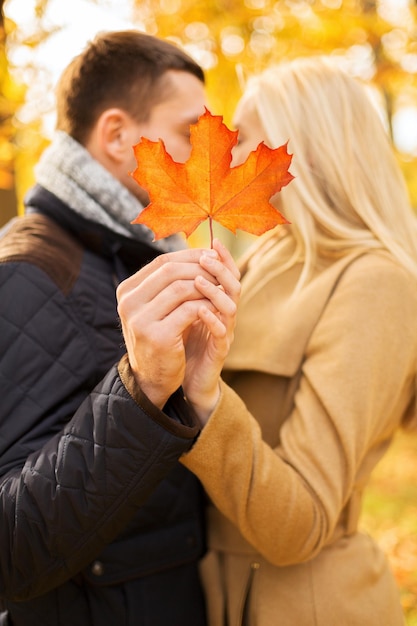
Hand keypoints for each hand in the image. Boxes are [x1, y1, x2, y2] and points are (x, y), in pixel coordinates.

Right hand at [116, 242, 239, 412]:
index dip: (189, 256)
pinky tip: (217, 309)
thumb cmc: (159, 339)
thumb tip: (200, 253)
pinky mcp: (158, 336)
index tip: (212, 256)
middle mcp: (128, 303)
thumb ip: (168, 284)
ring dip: (206, 287)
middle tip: (220, 272)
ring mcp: (140, 319)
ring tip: (221, 290)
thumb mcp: (156, 308)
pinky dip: (207, 306)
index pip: (161, 262)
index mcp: (127, 291)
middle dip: (200, 268)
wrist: (151, 380)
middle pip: (171, 271)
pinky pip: (190, 310)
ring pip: (182, 288)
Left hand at [183, 239, 240, 423]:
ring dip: (215, 290)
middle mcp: (225, 315)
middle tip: (205, 257)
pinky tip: (199, 310)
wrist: (186, 380)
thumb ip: (182, 292)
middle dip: (220, 268)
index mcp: (217, 303)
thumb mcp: (181, 312)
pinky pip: (222, 332)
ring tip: (198, 279)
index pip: (226, 274)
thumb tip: (169, 263)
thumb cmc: (184, 343)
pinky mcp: (220, 351)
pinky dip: (212, 319)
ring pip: (230, 306)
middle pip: (233, 285)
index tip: (212, 241)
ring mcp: (224, 332)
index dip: (223, 258)